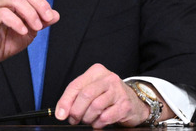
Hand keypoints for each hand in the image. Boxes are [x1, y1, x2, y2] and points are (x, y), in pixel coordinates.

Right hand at [0, 0, 59, 85]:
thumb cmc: (5, 39)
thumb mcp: (30, 30)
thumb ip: (41, 20)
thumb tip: (55, 15)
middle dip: (40, 4)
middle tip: (46, 19)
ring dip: (30, 14)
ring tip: (34, 27)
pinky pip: (4, 14)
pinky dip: (17, 23)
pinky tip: (22, 31)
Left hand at [55, 64, 171, 127]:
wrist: (135, 102)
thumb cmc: (108, 96)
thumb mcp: (92, 91)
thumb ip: (75, 97)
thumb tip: (61, 112)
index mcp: (96, 72)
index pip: (76, 85)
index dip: (65, 102)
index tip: (60, 115)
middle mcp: (108, 78)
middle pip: (85, 95)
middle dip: (76, 111)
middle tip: (74, 119)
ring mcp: (118, 91)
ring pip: (95, 107)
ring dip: (88, 118)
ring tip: (88, 120)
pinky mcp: (125, 104)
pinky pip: (106, 117)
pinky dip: (98, 123)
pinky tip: (98, 122)